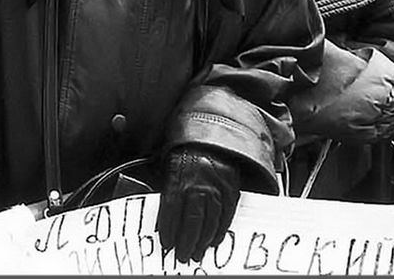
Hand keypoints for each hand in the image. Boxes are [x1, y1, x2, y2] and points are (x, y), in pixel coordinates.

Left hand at [158, 146, 240, 263]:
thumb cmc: (185, 153)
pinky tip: (213, 240)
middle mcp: (198, 184)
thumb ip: (167, 191)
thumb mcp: (168, 166)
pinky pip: (226, 214)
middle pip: (192, 221)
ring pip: (210, 221)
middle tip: (183, 256)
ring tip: (197, 253)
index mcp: (179, 178)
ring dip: (203, 241)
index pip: (171, 212)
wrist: (209, 137)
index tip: (167, 244)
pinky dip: (220, 230)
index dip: (168, 231)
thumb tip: (163, 220)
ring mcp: (216, 186)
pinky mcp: (230, 187)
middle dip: (187, 243)